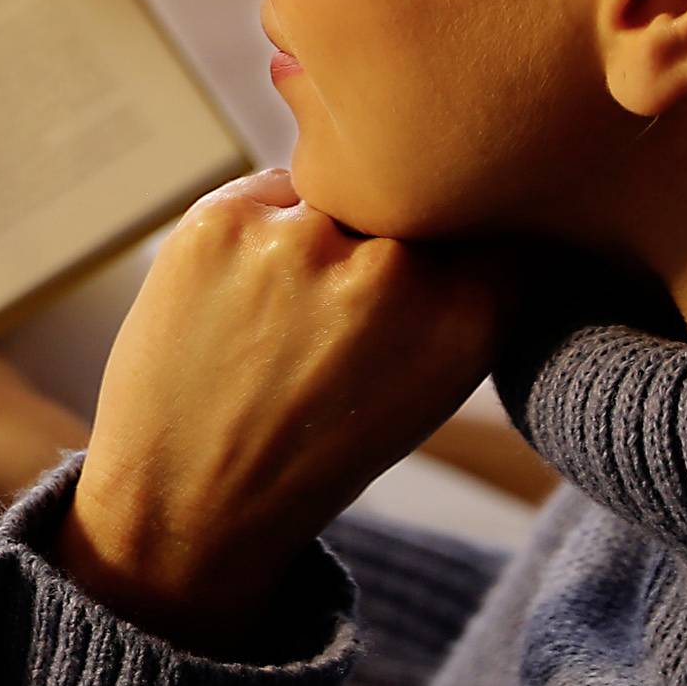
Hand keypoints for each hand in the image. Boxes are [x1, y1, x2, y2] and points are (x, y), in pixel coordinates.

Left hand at [59, 168, 516, 655]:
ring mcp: (298, 239)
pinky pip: (270, 188)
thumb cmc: (315, 449)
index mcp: (464, 319)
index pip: (497, 222)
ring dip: (323, 227)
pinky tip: (242, 294)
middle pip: (411, 195)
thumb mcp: (431, 388)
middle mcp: (387, 271)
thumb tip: (472, 195)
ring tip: (285, 310)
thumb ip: (468, 292)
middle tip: (341, 304)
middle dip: (389, 232)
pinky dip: (263, 227)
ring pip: (336, 187)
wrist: (189, 499)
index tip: (443, 256)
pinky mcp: (220, 220)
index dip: (469, 231)